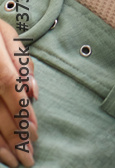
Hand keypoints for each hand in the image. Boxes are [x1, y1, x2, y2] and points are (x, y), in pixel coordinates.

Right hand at [0, 19, 36, 166]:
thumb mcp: (7, 35)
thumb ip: (21, 60)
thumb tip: (34, 92)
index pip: (8, 85)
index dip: (21, 108)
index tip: (35, 130)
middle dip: (13, 135)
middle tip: (30, 156)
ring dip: (0, 145)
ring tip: (16, 162)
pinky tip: (0, 154)